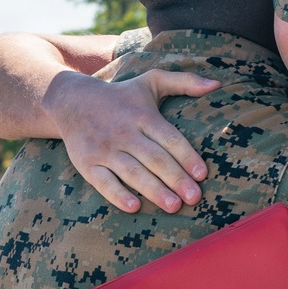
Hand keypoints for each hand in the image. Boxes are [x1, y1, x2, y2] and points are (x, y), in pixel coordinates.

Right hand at [45, 68, 217, 213]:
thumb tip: (217, 85)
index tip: (202, 174)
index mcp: (142, 115)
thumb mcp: (150, 81)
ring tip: (173, 207)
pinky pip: (103, 182)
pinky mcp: (87, 163)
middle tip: (194, 198)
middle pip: (154, 158)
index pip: (168, 137)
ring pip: (132, 172)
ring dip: (153, 190)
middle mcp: (124, 132)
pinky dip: (117, 194)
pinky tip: (134, 206)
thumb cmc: (121, 96)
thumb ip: (184, 82)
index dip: (186, 156)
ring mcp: (104, 149)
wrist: (71, 101)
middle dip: (175, 179)